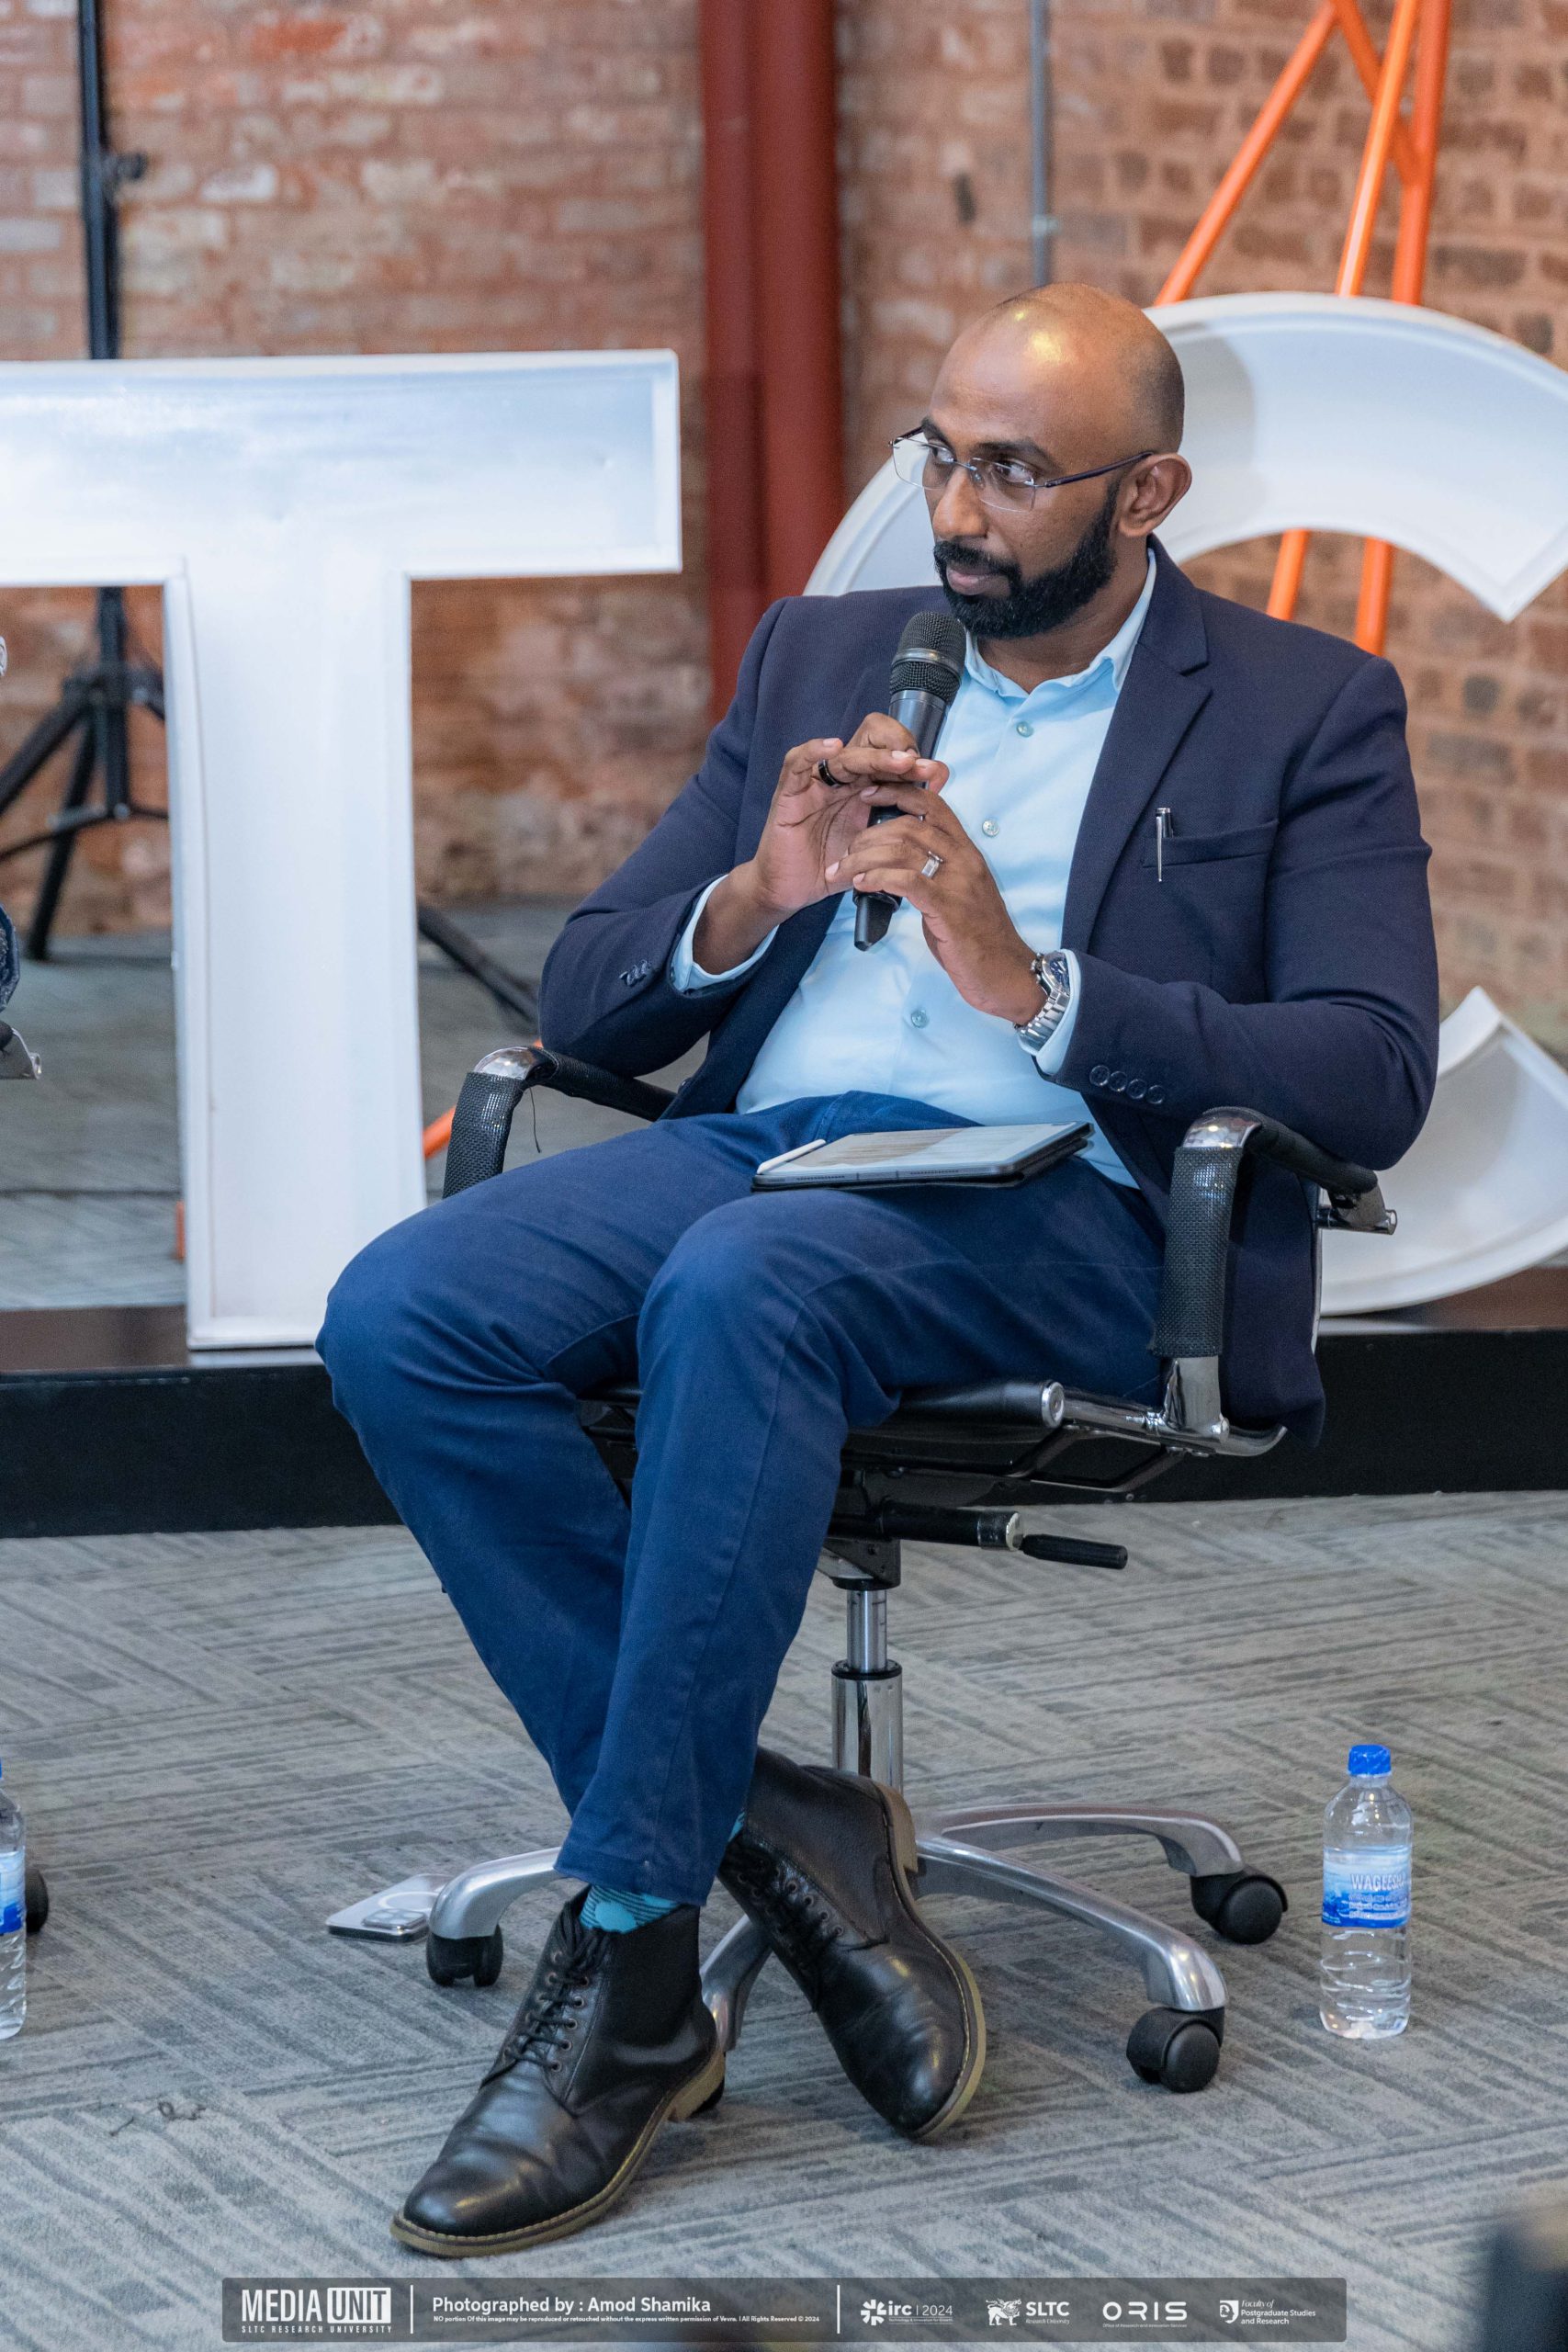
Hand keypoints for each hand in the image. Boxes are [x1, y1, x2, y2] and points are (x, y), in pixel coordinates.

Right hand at [692, 714, 949, 969]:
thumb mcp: (874, 846)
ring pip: (844, 753)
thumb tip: (937, 810)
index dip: (914, 757)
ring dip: (874, 755)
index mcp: (863, 785)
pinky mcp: (790, 793)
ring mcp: (815, 783)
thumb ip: (899, 826)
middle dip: (899, 748)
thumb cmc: (830, 866)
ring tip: (900, 761)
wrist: (791, 890)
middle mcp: (841, 778)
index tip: (936, 775)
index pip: (889, 751)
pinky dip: (813, 750)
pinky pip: (797, 763)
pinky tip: (834, 746)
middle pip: (869, 741)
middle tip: (920, 766)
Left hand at [830, 779, 1046, 1024]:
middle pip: (909, 825)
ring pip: (902, 850)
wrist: (1006, 974)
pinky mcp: (948, 908)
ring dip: (864, 857)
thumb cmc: (977, 938)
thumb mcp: (957, 894)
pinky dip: (877, 878)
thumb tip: (895, 864)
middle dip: (869, 834)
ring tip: (843, 870)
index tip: (868, 794)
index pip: (932, 804)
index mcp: (967, 852)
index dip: (897, 792)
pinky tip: (860, 884)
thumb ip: (934, 872)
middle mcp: (964, 859)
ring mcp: (958, 882)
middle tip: (846, 851)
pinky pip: (906, 881)